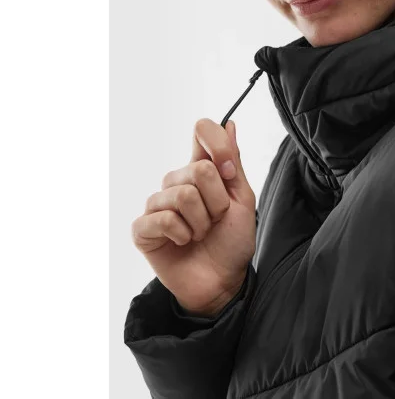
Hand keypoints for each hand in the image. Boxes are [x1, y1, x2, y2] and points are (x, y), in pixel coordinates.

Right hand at [131, 118, 255, 315]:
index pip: (201, 130)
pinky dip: (182, 234)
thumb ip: (232, 162)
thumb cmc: (233, 240)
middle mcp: (176, 182)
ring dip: (202, 222)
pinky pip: (163, 218)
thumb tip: (229, 123)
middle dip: (218, 201)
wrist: (224, 281)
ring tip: (201, 234)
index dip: (218, 145)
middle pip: (198, 169)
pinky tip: (183, 242)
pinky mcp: (143, 229)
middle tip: (216, 220)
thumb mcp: (242, 198)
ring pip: (182, 195)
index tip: (230, 171)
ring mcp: (157, 205)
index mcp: (201, 170)